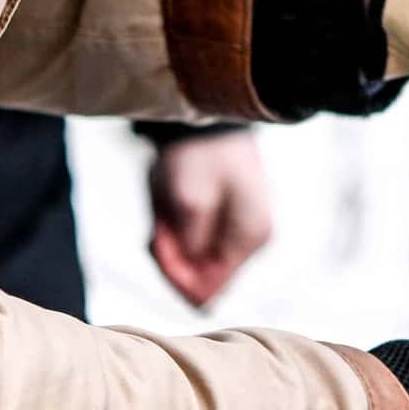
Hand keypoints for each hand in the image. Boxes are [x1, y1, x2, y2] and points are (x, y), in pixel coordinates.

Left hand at [144, 128, 272, 309]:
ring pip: (195, 263)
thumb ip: (190, 250)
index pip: (208, 291)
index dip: (175, 276)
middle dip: (172, 257)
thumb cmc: (200, 154)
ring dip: (171, 244)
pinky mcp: (225, 223)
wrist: (207, 116)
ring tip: (165, 212)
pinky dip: (176, 234)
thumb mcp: (189, 202)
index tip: (159, 244)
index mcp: (249, 239)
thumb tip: (194, 294)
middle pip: (200, 279)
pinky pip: (195, 245)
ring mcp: (239, 233)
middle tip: (160, 223)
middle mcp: (249, 242)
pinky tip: (170, 211)